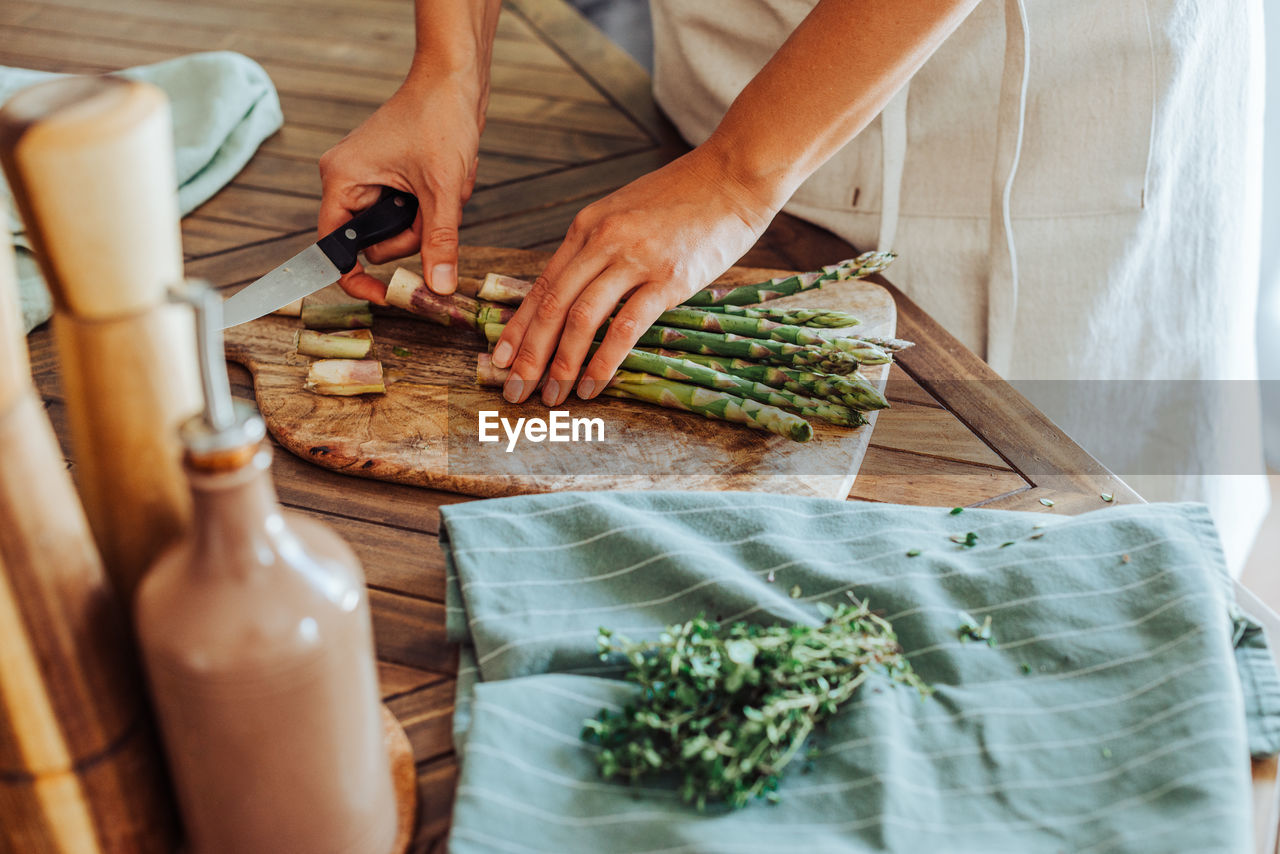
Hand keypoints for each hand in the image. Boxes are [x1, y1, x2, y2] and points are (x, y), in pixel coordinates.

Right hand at [318, 72, 482, 301]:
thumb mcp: (442, 190)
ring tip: (445, 185)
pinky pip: (410, 211)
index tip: (385, 297)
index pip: (334, 249)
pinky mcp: (391, 177)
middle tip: (434, 208)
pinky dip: (432, 204)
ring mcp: (370, 179)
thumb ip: (439, 242)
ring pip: (398, 229)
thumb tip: (439, 288)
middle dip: (411, 234)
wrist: (456, 79)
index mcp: (342, 180)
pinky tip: (446, 179)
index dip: (356, 279)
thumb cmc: (439, 118)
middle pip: (375, 243)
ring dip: (427, 218)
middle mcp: (348, 180)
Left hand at [491, 145, 777, 405]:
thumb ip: (599, 249)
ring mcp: (635, 259)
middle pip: (553, 306)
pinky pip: (626, 326)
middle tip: (516, 390)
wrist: (734, 174)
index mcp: (587, 226)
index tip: (500, 359)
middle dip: (530, 355)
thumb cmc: (685, 197)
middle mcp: (603, 241)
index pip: (542, 286)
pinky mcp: (669, 278)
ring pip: (582, 318)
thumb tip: (575, 293)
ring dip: (562, 363)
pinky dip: (605, 360)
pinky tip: (593, 384)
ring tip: (554, 396)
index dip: (518, 328)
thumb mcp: (626, 213)